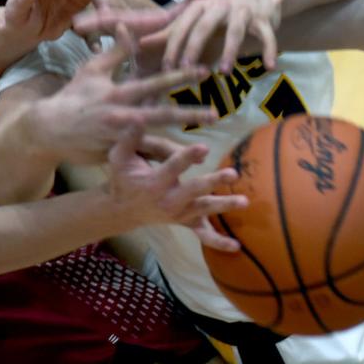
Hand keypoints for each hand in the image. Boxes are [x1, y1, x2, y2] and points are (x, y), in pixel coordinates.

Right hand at [33, 31, 219, 164]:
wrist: (48, 130)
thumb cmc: (73, 96)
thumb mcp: (92, 70)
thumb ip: (116, 51)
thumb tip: (127, 25)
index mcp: (118, 92)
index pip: (154, 82)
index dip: (179, 76)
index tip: (203, 71)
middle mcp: (120, 116)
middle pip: (160, 115)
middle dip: (188, 114)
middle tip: (213, 113)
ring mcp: (118, 140)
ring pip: (153, 144)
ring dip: (179, 148)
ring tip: (204, 152)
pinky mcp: (114, 158)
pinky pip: (141, 163)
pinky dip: (159, 167)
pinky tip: (180, 174)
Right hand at [107, 129, 246, 251]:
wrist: (122, 210)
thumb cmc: (122, 179)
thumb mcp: (119, 158)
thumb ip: (129, 138)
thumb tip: (139, 117)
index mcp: (154, 183)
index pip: (174, 167)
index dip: (188, 156)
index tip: (204, 147)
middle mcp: (168, 200)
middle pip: (194, 190)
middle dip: (214, 182)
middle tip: (232, 174)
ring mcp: (179, 214)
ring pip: (204, 210)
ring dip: (225, 205)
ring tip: (244, 201)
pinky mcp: (185, 223)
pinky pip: (203, 236)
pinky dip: (219, 242)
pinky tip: (237, 246)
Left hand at [150, 0, 279, 71]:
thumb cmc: (220, 14)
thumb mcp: (195, 19)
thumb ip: (170, 28)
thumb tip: (140, 42)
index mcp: (201, 5)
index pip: (183, 25)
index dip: (174, 45)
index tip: (166, 67)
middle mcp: (221, 5)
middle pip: (205, 25)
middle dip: (194, 47)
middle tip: (186, 69)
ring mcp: (244, 12)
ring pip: (236, 31)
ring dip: (230, 51)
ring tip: (224, 73)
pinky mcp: (264, 20)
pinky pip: (267, 36)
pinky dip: (269, 50)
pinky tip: (270, 67)